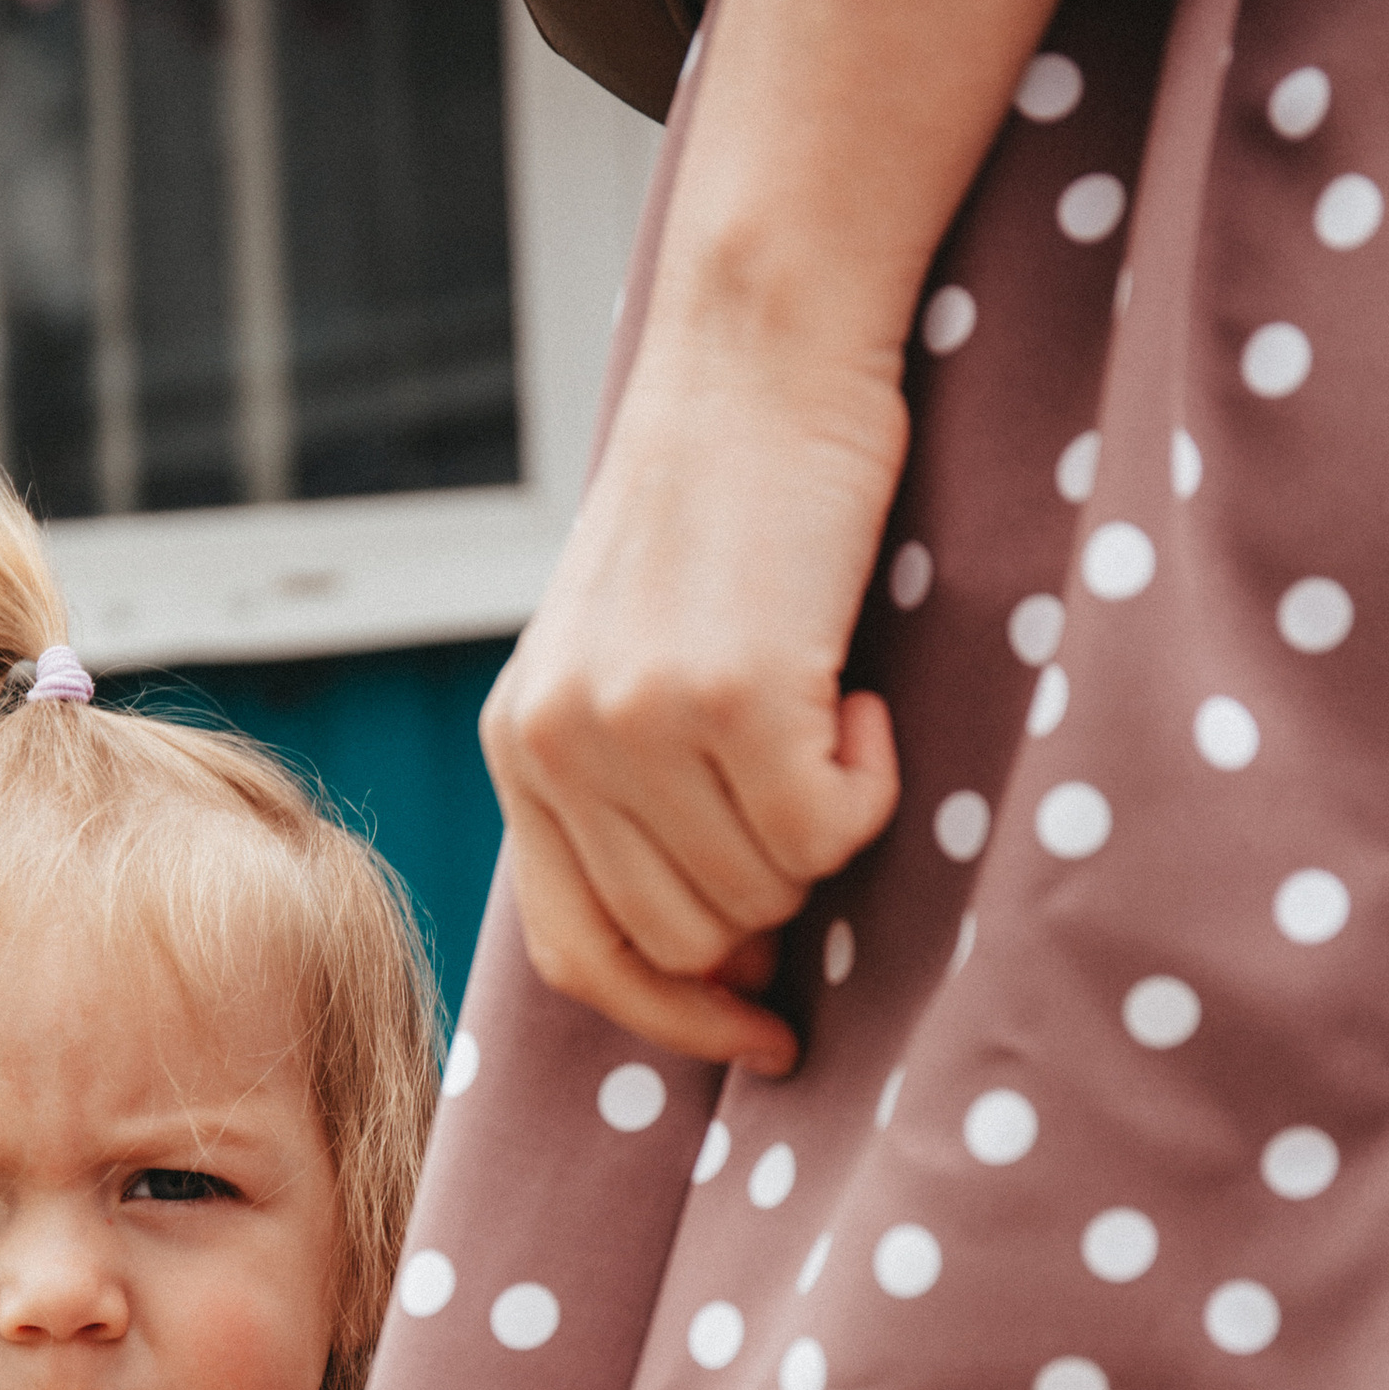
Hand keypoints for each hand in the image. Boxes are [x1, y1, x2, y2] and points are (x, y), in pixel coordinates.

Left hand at [481, 330, 905, 1066]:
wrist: (758, 355)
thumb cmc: (725, 504)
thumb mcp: (634, 655)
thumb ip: (641, 793)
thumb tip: (730, 955)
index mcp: (520, 747)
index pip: (580, 956)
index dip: (675, 1017)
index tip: (760, 1035)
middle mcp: (555, 748)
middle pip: (688, 938)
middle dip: (774, 901)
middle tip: (816, 795)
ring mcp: (633, 726)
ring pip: (767, 890)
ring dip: (826, 824)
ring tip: (828, 707)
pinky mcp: (726, 697)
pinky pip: (825, 831)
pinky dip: (868, 780)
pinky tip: (855, 693)